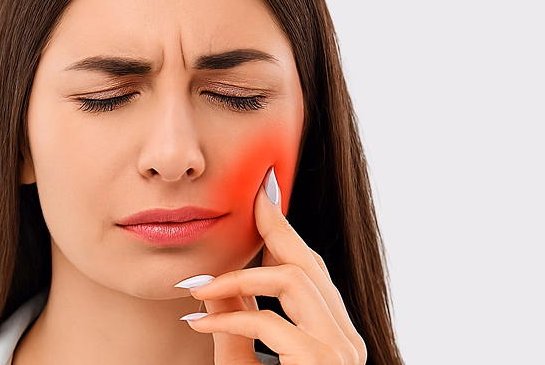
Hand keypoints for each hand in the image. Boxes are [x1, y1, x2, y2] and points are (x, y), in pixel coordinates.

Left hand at [175, 167, 366, 364]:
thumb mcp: (244, 358)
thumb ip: (238, 323)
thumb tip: (216, 284)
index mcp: (335, 337)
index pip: (311, 273)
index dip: (285, 233)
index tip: (263, 201)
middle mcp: (347, 342)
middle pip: (309, 265)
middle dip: (276, 226)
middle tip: (251, 197)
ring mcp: (340, 352)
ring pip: (292, 281)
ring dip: (238, 278)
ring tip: (198, 288)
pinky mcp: (321, 362)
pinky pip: (267, 320)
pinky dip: (227, 317)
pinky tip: (198, 322)